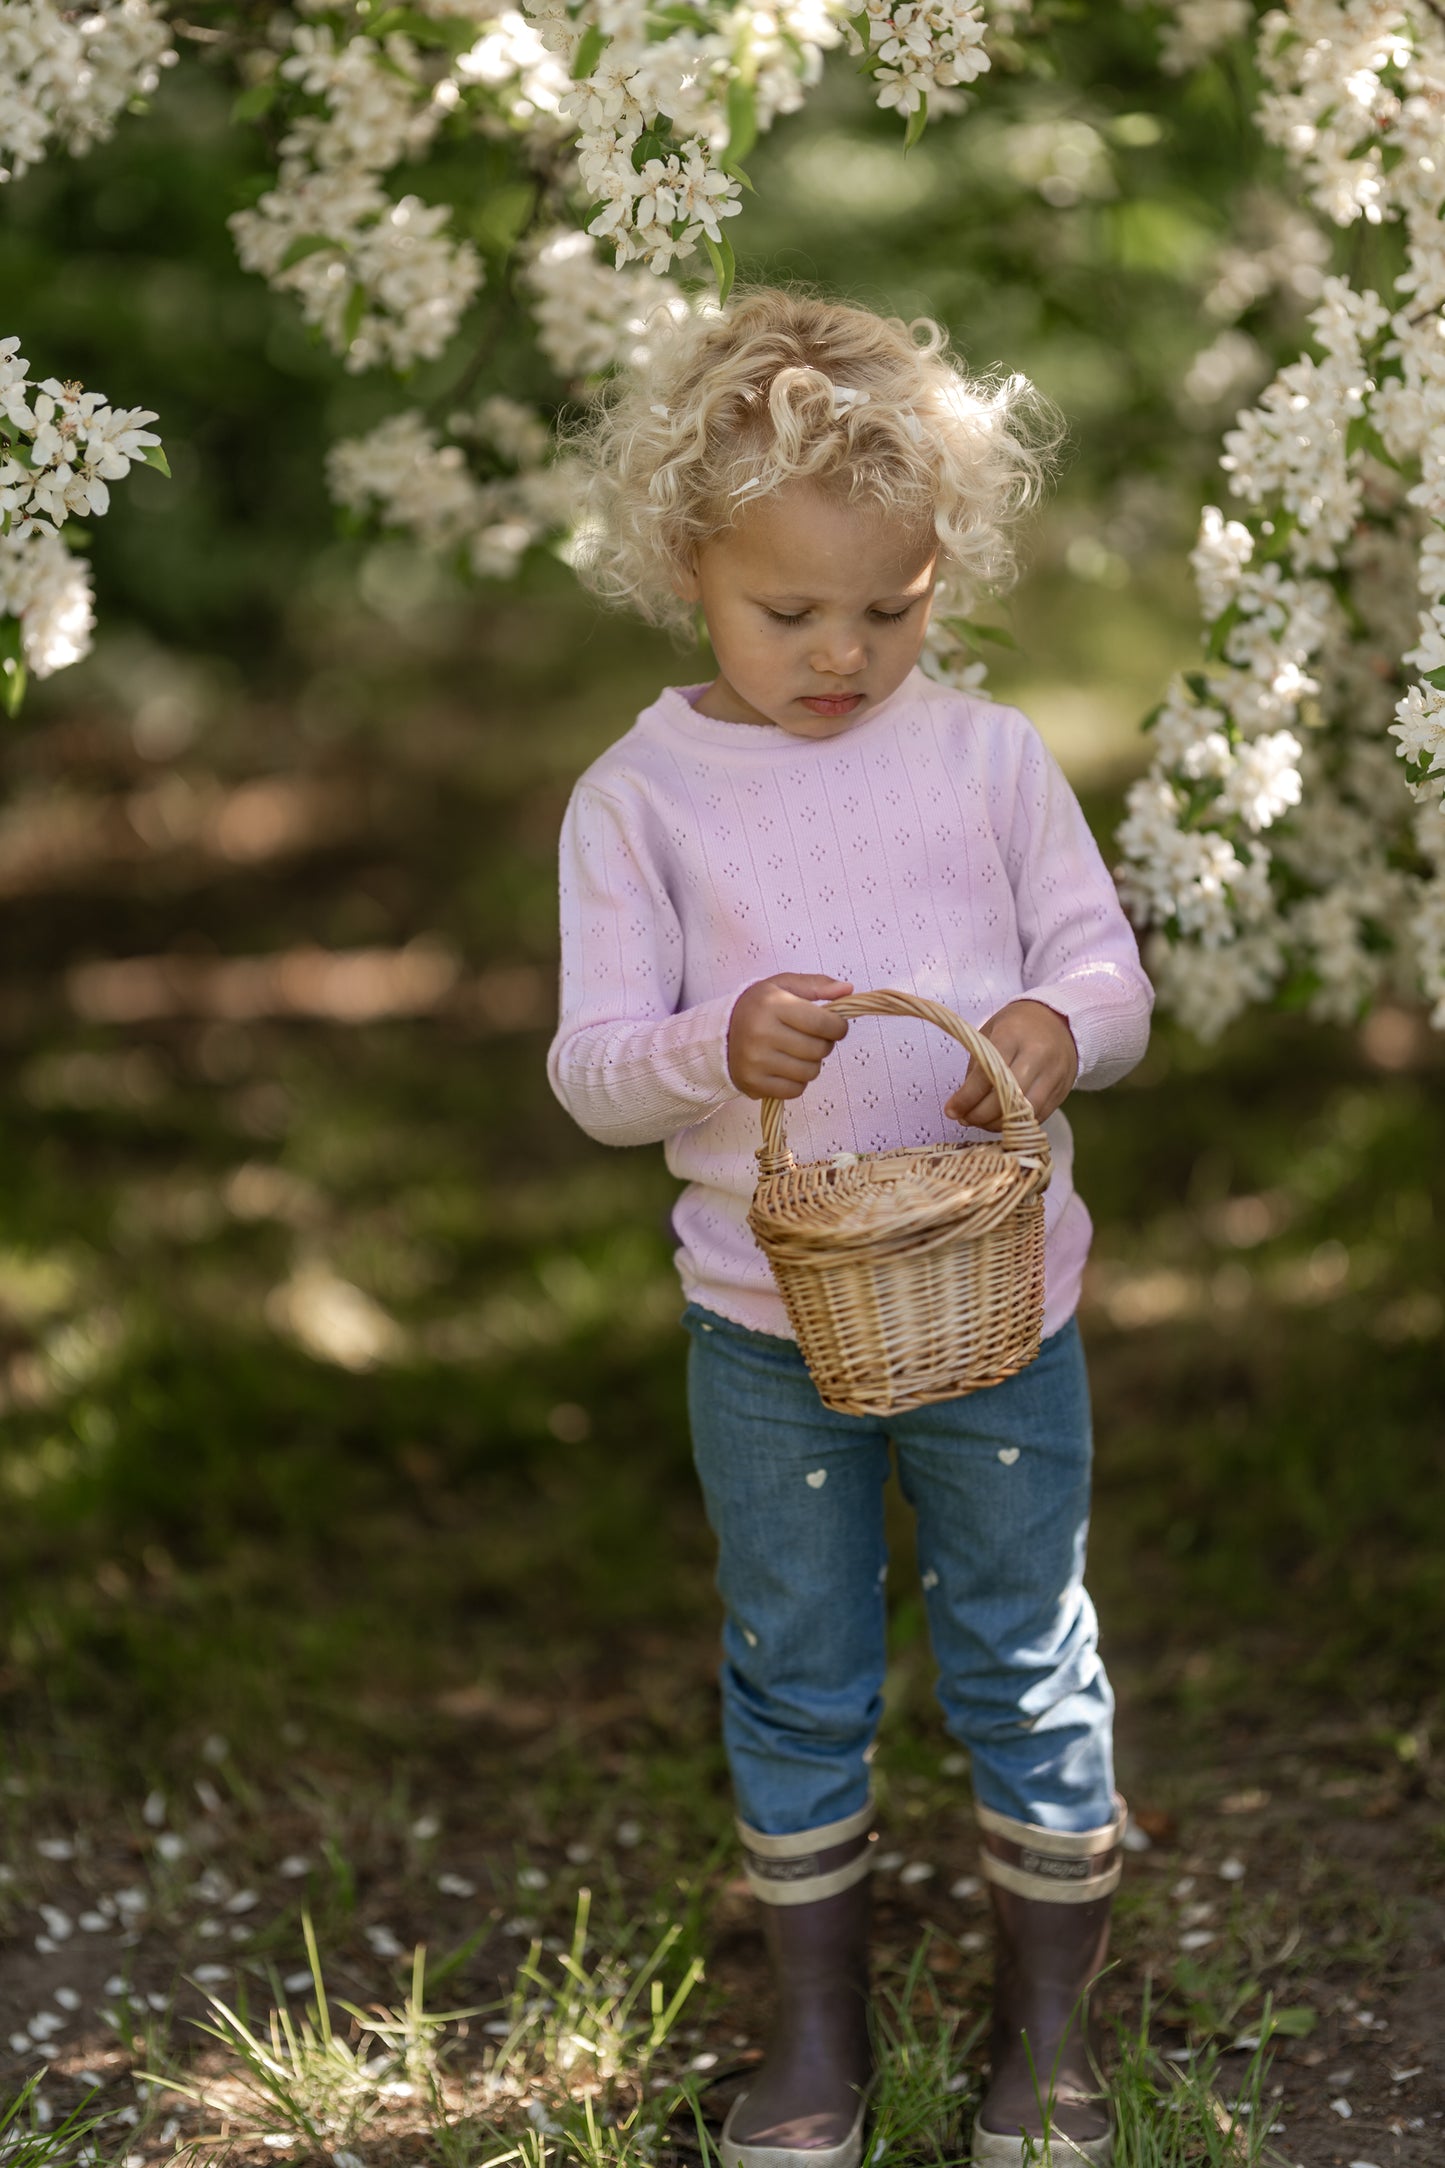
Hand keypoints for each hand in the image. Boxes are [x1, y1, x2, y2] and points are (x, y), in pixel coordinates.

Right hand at [727, 974, 853, 1099]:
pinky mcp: (753, 1082)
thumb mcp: (784, 986)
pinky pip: (795, 1090)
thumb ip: (817, 985)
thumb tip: (848, 989)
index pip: (822, 1023)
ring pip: (810, 1072)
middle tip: (812, 1038)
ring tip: (797, 1052)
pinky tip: (786, 1068)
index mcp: (772, 1004)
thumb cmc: (760, 1007)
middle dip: (824, 1045)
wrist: (721, 1033)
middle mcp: (762, 1032)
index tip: (835, 1026)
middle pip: (819, 1050)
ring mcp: (756, 1060)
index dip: (838, 1027)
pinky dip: (797, 1081)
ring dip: (811, 1064)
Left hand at [944, 999, 1077, 1130]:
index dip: (967, 1098)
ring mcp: (1053, 1073)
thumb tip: (961, 1107)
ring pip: (1025, 1111)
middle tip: (964, 1119)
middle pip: (1007, 1097)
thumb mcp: (990, 1033)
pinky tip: (1002, 1121)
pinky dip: (1017, 1123)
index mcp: (1013, 1036)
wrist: (1058, 1019)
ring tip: (981, 1123)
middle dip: (980, 1115)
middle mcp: (1037, 1055)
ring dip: (999, 1124)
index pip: (987, 1075)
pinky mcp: (1063, 1089)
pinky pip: (1039, 1115)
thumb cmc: (1016, 1026)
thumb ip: (977, 1068)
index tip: (951, 1110)